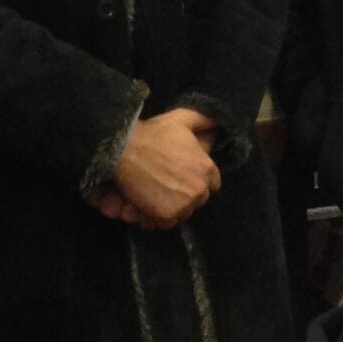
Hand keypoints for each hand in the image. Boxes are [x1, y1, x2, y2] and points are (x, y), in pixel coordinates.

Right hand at [103, 108, 221, 228]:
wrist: (125, 150)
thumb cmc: (153, 134)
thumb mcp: (182, 118)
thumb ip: (203, 120)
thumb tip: (217, 123)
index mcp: (206, 168)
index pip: (213, 183)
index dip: (199, 180)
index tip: (185, 177)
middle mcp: (198, 188)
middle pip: (198, 199)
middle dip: (187, 194)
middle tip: (170, 186)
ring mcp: (183, 204)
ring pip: (184, 212)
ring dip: (175, 207)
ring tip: (159, 195)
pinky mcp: (165, 215)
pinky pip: (168, 223)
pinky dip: (159, 217)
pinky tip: (151, 204)